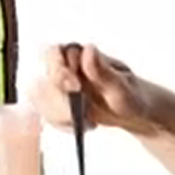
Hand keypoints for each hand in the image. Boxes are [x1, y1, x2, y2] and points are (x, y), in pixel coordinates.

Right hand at [29, 43, 164, 136]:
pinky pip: (44, 113)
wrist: (133, 112)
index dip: (58, 69)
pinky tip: (81, 126)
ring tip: (88, 121)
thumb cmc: (131, 96)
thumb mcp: (121, 87)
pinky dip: (61, 124)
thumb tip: (88, 49)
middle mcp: (65, 66)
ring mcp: (57, 84)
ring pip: (40, 99)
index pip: (53, 52)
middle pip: (44, 79)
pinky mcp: (54, 102)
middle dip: (61, 102)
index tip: (75, 87)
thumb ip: (103, 71)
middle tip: (84, 115)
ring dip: (61, 115)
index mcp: (81, 53)